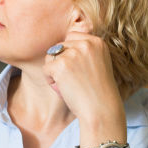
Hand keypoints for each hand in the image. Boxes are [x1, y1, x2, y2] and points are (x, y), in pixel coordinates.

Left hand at [43, 31, 126, 145]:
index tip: (80, 69)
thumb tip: (59, 45)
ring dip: (54, 70)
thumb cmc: (98, 91)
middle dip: (61, 62)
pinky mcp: (61, 65)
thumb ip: (84, 51)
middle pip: (59, 46)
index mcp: (97, 42)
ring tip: (70, 83)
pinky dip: (51, 80)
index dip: (69, 53)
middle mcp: (86, 44)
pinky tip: (64, 88)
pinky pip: (45, 69)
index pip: (71, 37)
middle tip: (75, 79)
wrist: (102, 110)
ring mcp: (73, 54)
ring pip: (50, 56)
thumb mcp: (98, 63)